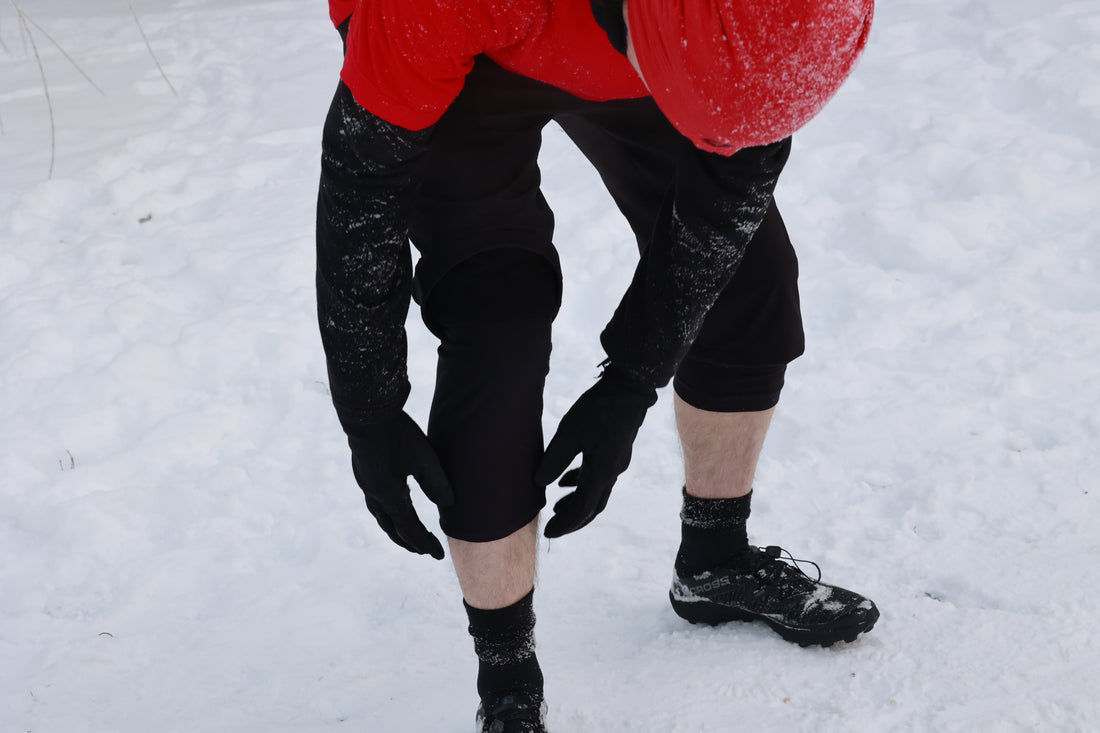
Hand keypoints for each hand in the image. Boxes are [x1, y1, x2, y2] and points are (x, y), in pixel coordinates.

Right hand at [347, 411, 454, 558]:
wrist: (367, 414)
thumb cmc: (398, 436)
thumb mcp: (425, 459)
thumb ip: (437, 484)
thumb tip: (449, 504)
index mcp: (390, 498)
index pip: (410, 530)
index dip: (425, 544)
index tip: (438, 555)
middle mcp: (376, 497)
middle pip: (394, 530)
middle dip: (410, 542)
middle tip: (425, 551)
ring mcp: (368, 486)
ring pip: (383, 518)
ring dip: (397, 530)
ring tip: (409, 536)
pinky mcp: (365, 475)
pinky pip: (377, 505)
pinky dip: (389, 515)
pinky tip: (395, 507)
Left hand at [535, 366, 657, 537]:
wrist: (629, 388)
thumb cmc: (599, 408)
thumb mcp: (569, 432)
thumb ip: (554, 460)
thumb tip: (539, 483)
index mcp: (603, 471)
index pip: (583, 508)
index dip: (565, 523)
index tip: (548, 532)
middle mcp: (612, 472)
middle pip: (592, 506)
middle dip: (572, 519)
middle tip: (552, 527)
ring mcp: (616, 462)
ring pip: (595, 492)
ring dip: (576, 502)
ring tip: (555, 506)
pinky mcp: (614, 452)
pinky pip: (597, 476)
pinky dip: (581, 483)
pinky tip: (565, 481)